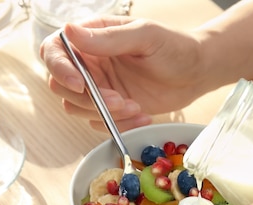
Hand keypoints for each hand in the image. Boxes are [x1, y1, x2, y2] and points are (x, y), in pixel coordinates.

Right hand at [40, 18, 206, 131]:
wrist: (197, 72)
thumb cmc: (174, 47)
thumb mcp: (145, 36)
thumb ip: (108, 37)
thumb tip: (69, 32)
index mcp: (92, 37)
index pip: (55, 50)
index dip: (59, 68)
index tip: (80, 84)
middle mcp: (90, 62)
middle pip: (61, 85)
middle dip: (88, 98)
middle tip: (119, 100)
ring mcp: (99, 86)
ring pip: (77, 107)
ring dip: (104, 113)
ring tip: (135, 107)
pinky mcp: (111, 108)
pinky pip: (99, 122)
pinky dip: (118, 125)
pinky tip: (143, 115)